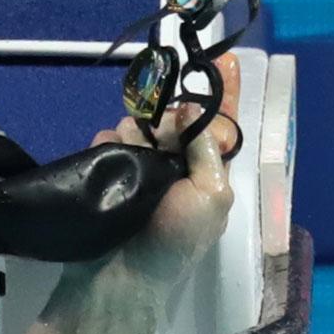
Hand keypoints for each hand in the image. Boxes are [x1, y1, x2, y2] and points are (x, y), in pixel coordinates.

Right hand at [85, 53, 241, 293]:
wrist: (120, 274)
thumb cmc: (174, 240)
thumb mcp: (212, 197)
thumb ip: (208, 152)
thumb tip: (194, 111)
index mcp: (211, 172)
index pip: (221, 123)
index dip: (224, 91)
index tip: (225, 58)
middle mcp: (180, 165)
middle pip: (175, 114)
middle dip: (168, 118)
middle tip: (161, 140)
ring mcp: (143, 166)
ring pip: (141, 122)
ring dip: (137, 134)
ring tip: (133, 164)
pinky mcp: (110, 168)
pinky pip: (110, 136)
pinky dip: (110, 144)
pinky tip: (109, 164)